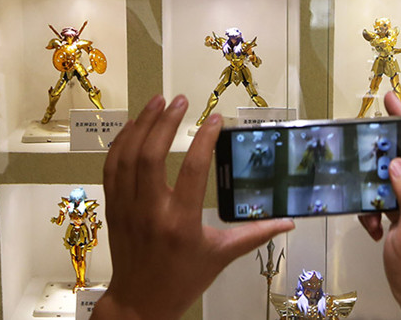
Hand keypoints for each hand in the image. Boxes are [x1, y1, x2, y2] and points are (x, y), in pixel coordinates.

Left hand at [92, 95, 293, 319]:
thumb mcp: (222, 256)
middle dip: (166, 122)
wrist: (140, 302)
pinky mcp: (113, 207)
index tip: (215, 119)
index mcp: (181, 223)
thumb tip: (289, 222)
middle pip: (151, 156)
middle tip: (180, 100)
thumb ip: (255, 235)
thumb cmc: (183, 279)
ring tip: (158, 101)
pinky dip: (121, 142)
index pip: (193, 170)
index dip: (204, 139)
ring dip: (142, 125)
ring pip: (128, 157)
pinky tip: (135, 125)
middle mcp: (151, 212)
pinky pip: (111, 168)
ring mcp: (127, 209)